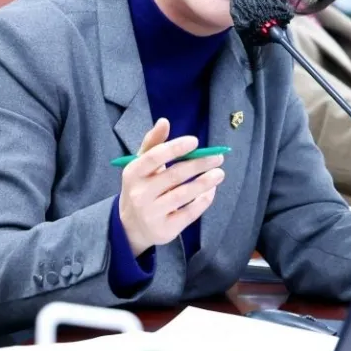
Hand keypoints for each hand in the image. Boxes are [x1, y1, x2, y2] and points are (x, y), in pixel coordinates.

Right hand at [118, 118, 224, 256]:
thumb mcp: (140, 165)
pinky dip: (203, 201)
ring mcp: (152, 213)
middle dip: (199, 164)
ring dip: (205, 182)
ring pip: (184, 194)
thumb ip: (153, 142)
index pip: (154, 157)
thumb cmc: (141, 187)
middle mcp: (140, 194)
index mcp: (132, 173)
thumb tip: (164, 121)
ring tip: (219, 173)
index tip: (195, 141)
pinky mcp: (165, 229)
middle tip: (217, 157)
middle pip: (174, 175)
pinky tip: (211, 191)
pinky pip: (189, 213)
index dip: (175, 148)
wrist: (131, 226)